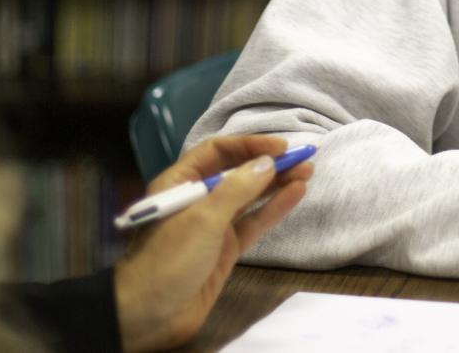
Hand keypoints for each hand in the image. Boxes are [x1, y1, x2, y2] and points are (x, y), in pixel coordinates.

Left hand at [112, 135, 312, 351]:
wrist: (151, 313)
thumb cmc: (170, 258)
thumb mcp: (203, 219)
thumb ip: (237, 189)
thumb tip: (268, 163)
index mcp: (180, 182)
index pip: (217, 151)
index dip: (249, 145)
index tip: (280, 146)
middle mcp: (198, 198)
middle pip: (237, 172)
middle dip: (268, 163)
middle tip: (303, 157)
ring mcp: (213, 224)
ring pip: (250, 196)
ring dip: (277, 184)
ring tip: (307, 171)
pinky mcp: (226, 248)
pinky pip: (254, 221)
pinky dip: (274, 208)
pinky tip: (295, 194)